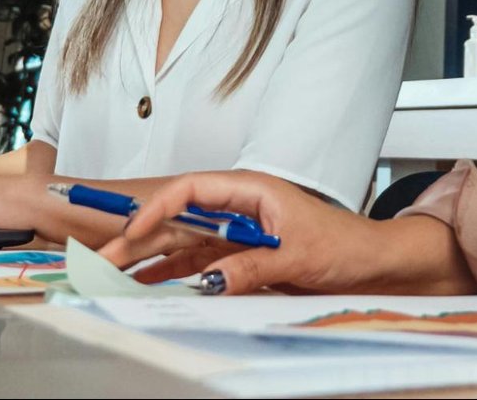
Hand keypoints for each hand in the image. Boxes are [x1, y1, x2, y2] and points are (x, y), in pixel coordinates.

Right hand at [99, 171, 472, 294]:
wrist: (371, 263)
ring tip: (113, 278)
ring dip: (149, 261)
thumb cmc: (344, 243)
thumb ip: (250, 266)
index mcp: (252, 190)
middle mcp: (239, 208)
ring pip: (182, 244)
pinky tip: (148, 288)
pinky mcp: (241, 257)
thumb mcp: (297, 255)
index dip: (159, 208)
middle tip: (105, 261)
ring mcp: (237, 233)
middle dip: (140, 239)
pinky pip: (198, 264)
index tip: (135, 229)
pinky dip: (172, 277)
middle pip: (179, 218)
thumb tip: (210, 280)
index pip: (192, 189)